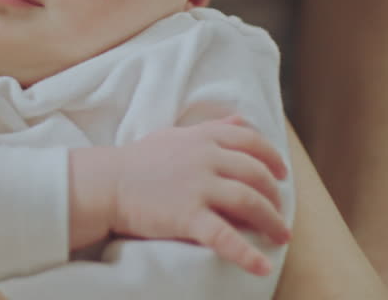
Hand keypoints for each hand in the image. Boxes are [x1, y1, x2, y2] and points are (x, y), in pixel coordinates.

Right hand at [72, 116, 289, 274]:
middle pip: (256, 174)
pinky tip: (262, 267)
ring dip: (272, 222)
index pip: (251, 142)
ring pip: (250, 202)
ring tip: (280, 236)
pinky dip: (247, 254)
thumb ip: (211, 129)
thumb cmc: (138, 161)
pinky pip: (226, 237)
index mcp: (203, 137)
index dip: (273, 159)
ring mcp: (198, 187)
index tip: (282, 175)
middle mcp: (206, 158)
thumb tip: (241, 120)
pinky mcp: (188, 216)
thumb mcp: (175, 135)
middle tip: (280, 213)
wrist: (105, 184)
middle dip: (275, 196)